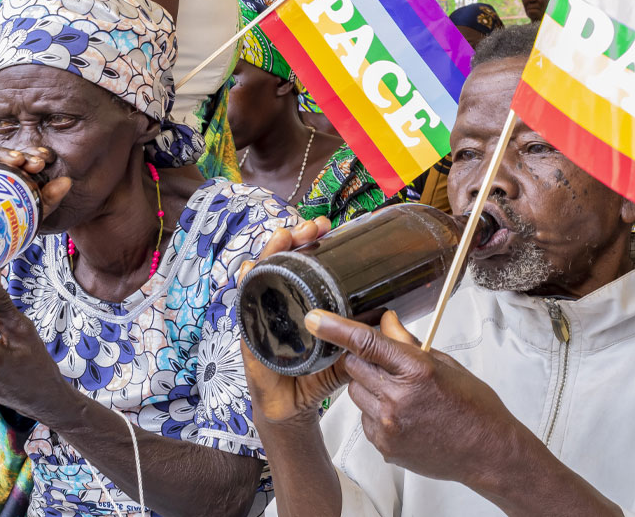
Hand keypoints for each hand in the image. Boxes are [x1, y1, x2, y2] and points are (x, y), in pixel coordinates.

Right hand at [0, 146, 71, 216]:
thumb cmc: (6, 227)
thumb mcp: (32, 212)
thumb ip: (50, 198)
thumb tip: (67, 181)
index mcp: (12, 175)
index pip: (23, 159)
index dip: (34, 154)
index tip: (45, 159)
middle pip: (7, 156)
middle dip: (23, 156)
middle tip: (36, 163)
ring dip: (4, 154)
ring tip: (18, 160)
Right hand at [239, 217, 347, 427]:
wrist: (293, 407)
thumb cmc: (313, 376)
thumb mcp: (345, 352)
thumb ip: (363, 337)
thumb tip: (388, 318)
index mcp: (302, 301)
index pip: (305, 264)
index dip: (312, 243)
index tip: (326, 227)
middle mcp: (280, 302)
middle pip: (282, 262)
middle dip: (294, 240)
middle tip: (309, 229)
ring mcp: (262, 315)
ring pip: (263, 275)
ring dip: (271, 253)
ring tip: (283, 237)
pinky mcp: (251, 333)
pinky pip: (245, 306)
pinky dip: (246, 286)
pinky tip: (251, 270)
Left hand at [307, 309, 520, 485]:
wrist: (488, 452)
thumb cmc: (473, 407)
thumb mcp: (444, 364)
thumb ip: (408, 344)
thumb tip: (386, 321)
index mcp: (416, 370)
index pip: (365, 342)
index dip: (335, 328)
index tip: (314, 319)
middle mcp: (397, 398)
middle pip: (353, 366)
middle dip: (362, 358)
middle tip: (385, 363)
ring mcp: (388, 425)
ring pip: (355, 392)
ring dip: (368, 386)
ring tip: (399, 393)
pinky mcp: (384, 446)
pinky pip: (365, 418)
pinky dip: (375, 412)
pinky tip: (402, 415)